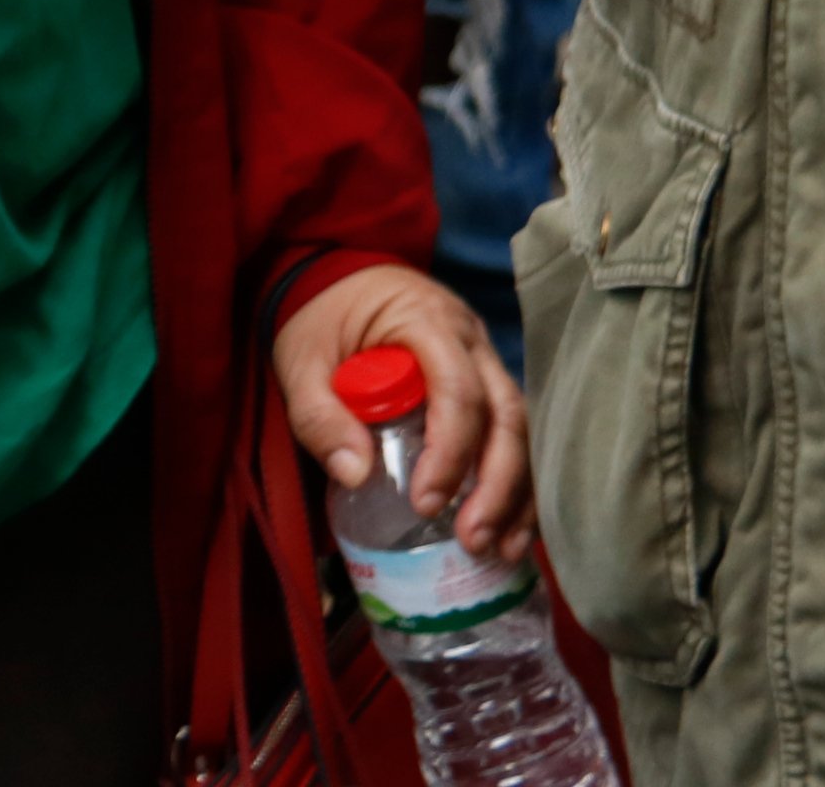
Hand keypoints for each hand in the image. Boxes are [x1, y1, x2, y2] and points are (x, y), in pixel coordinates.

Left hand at [273, 262, 533, 559]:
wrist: (332, 277)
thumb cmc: (319, 318)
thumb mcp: (301, 361)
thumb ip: (319, 416)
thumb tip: (357, 475)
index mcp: (426, 321)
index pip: (457, 390)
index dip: (450, 451)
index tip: (425, 502)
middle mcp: (471, 338)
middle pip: (506, 414)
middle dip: (497, 484)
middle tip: (474, 538)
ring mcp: (485, 358)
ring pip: (523, 427)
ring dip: (518, 490)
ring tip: (501, 547)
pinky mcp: (486, 381)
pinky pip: (516, 431)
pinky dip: (520, 480)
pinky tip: (514, 527)